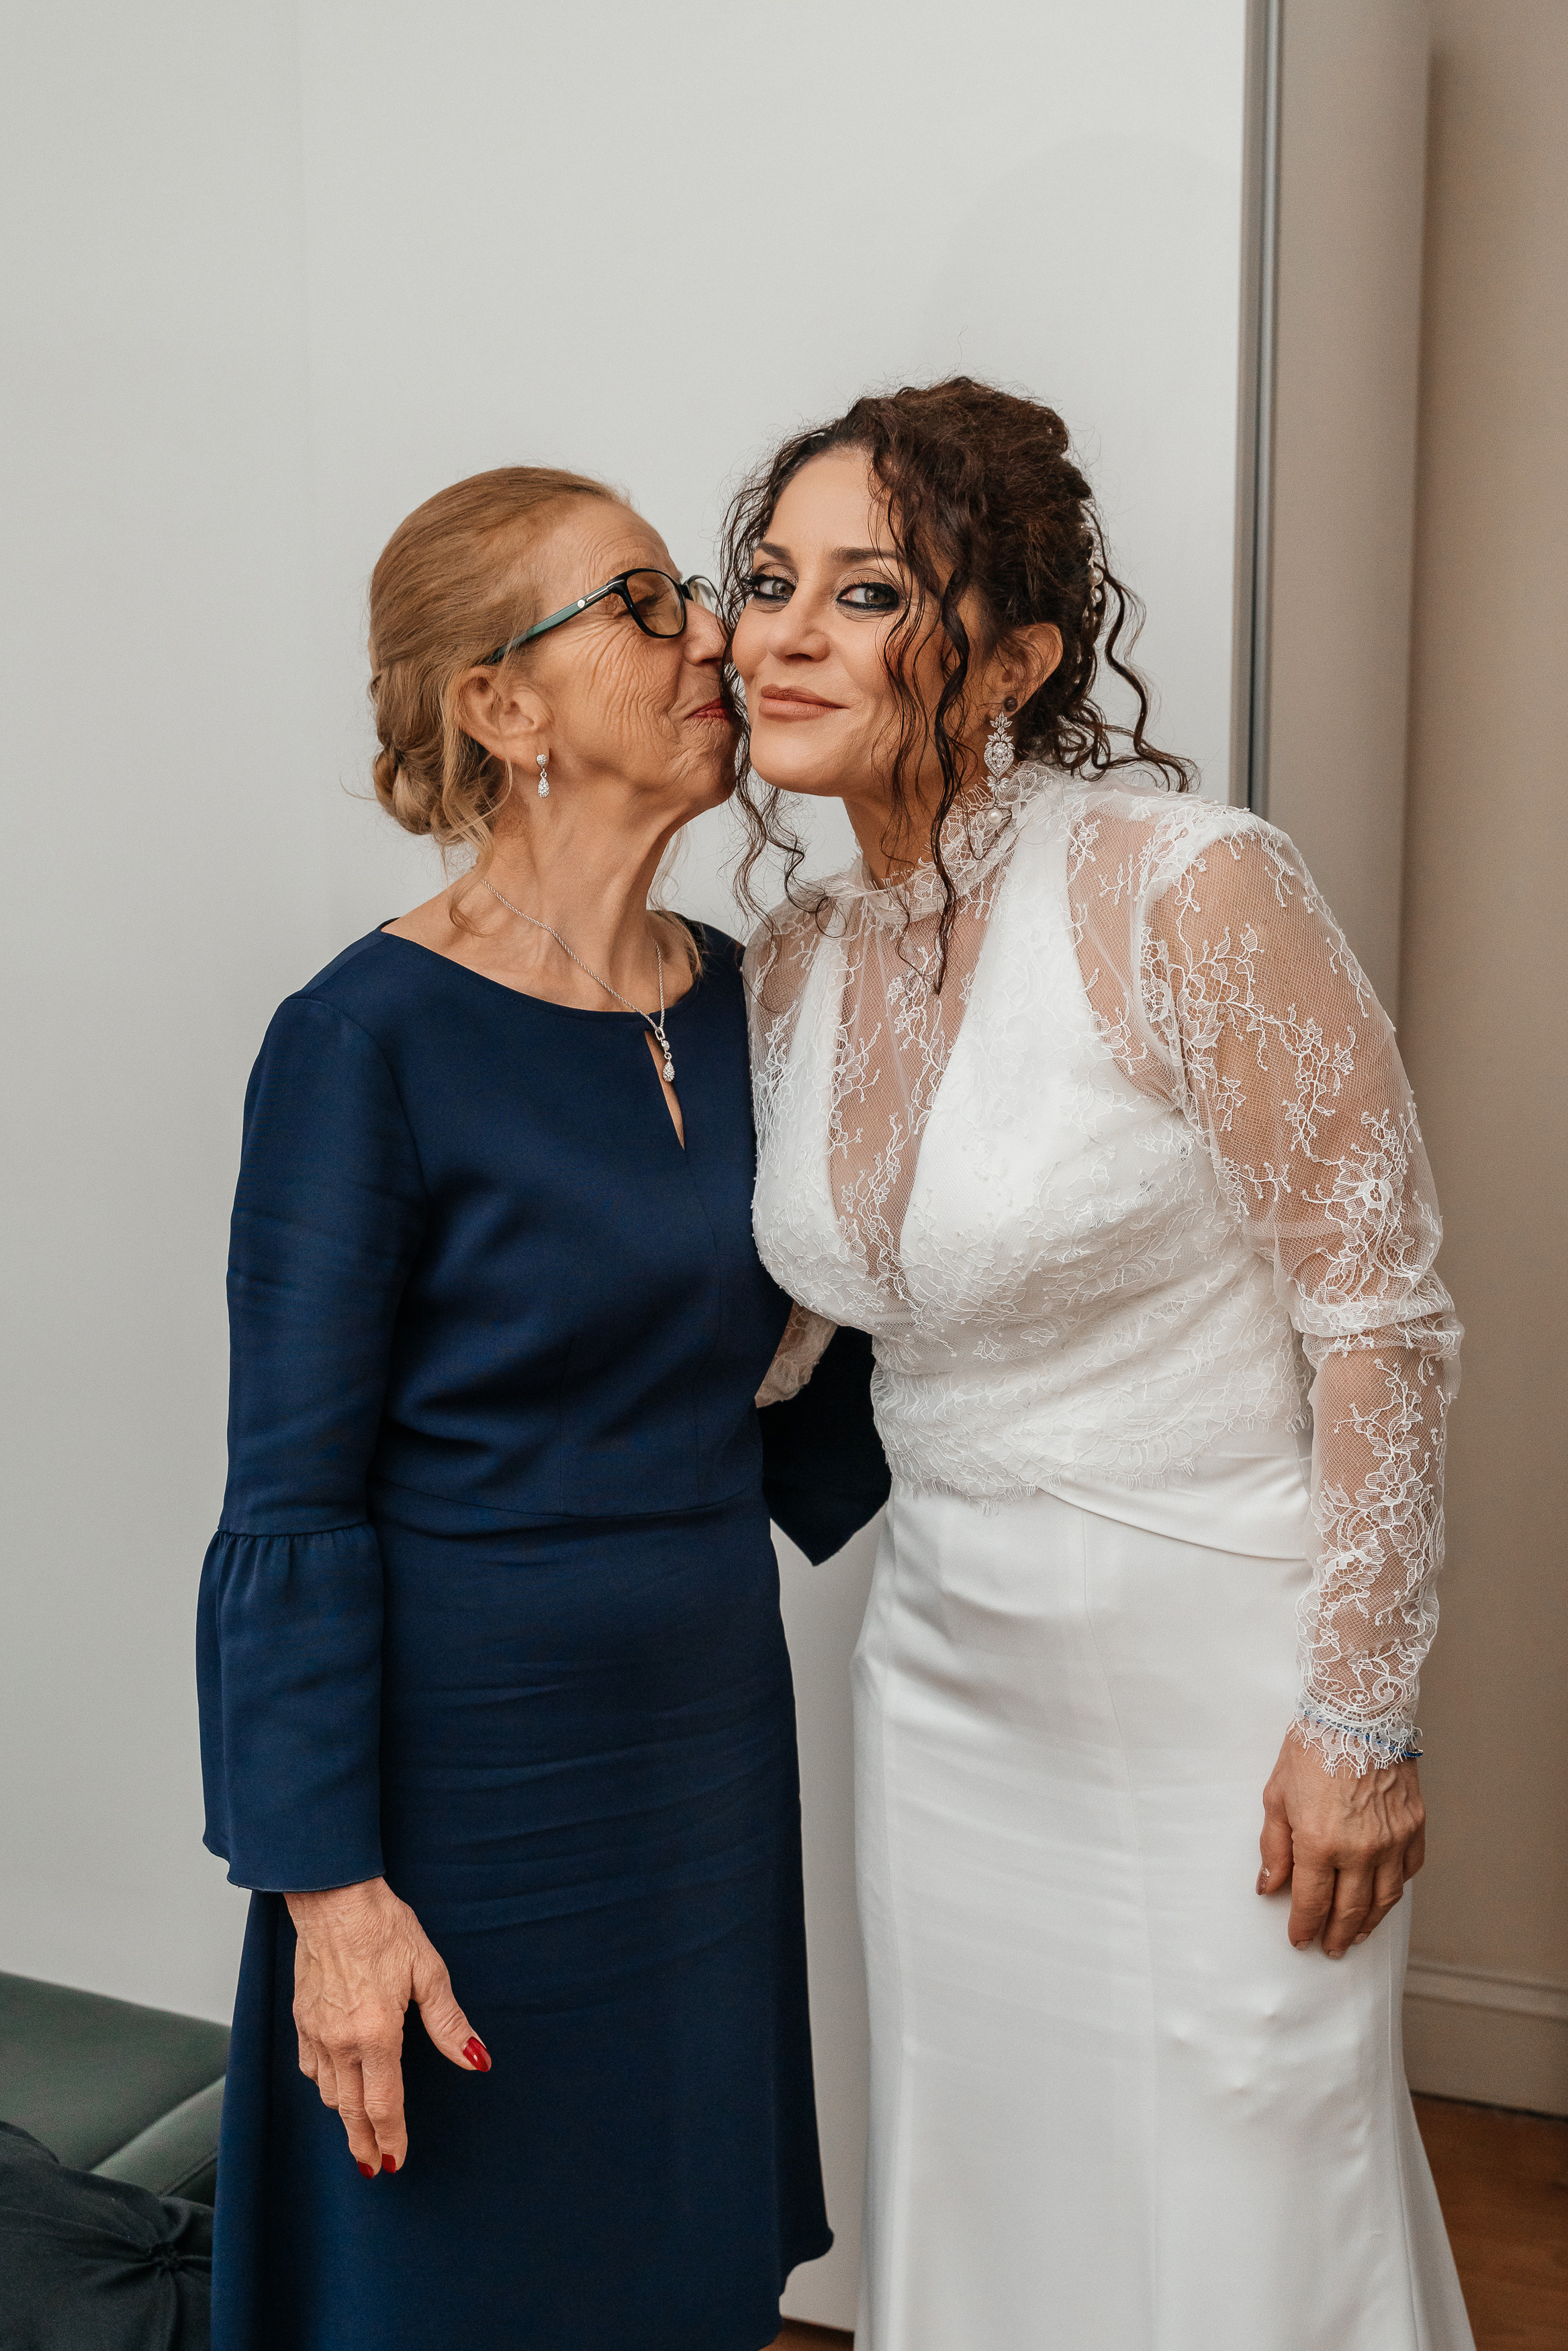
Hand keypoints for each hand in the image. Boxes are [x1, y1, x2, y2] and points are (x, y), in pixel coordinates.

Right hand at [286, 1877, 489, 2175]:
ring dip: (345, 2116)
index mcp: (376, 2034)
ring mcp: (316, 2032)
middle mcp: (340, 2041)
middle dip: (364, 2143)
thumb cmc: (384, 1927)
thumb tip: (476, 2060)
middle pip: (350, 2110)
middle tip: (375, 2168)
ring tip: (360, 2129)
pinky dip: (325, 2085)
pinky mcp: (301, 2019)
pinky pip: (310, 2068)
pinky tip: (337, 2084)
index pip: (384, 2104)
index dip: (391, 2137)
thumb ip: (449, 2023)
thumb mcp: (428, 1971)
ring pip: (328, 2093)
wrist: (333, 1900)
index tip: (396, 2163)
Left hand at [1257, 1731, 1425, 1957]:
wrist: (1357, 1712)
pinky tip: (1384, 1898)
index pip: (1311, 1901)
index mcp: (1320, 1842)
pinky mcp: (1414, 1827)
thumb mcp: (1277, 1795)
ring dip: (1369, 1924)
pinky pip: (1408, 1872)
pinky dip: (1395, 1890)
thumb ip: (1274, 1846)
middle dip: (1336, 1935)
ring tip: (1357, 1936)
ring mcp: (1392, 1840)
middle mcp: (1360, 1849)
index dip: (1303, 1926)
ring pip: (1383, 1899)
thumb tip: (1269, 1885)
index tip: (1299, 1939)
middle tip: (1330, 1949)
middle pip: (1349, 1910)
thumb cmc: (1313, 1747)